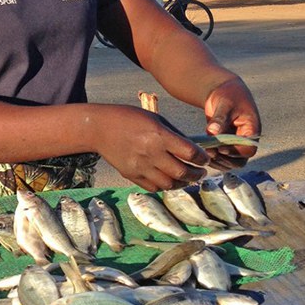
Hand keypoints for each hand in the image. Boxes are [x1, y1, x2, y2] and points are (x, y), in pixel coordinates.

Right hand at [93, 106, 209, 191]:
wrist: (99, 128)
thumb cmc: (128, 118)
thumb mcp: (154, 118)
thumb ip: (173, 134)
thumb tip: (191, 147)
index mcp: (159, 136)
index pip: (189, 153)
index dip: (201, 158)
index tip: (205, 159)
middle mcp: (151, 153)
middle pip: (182, 172)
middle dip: (196, 174)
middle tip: (201, 172)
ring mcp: (140, 167)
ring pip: (169, 184)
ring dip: (182, 183)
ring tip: (187, 179)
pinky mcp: (131, 175)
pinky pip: (153, 187)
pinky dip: (165, 186)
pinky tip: (169, 180)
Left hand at [203, 78, 260, 168]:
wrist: (223, 91)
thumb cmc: (228, 94)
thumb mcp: (225, 104)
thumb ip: (219, 118)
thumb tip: (213, 132)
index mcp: (252, 131)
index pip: (247, 150)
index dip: (235, 152)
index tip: (220, 148)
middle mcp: (245, 141)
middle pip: (239, 162)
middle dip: (224, 159)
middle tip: (209, 152)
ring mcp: (235, 145)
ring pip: (229, 164)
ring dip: (217, 161)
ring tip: (204, 152)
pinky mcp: (225, 146)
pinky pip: (221, 159)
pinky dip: (212, 159)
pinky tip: (202, 152)